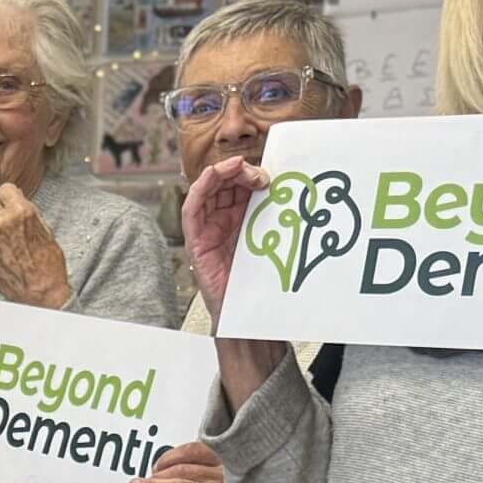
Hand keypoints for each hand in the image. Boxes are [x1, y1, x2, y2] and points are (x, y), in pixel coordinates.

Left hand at [0, 182, 70, 309]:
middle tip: (13, 232)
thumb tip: (17, 202)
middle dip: (2, 217)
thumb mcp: (45, 229)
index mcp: (21, 212)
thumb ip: (27, 212)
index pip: (4, 189)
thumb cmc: (48, 265)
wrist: (40, 293)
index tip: (10, 203)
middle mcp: (2, 222)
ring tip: (10, 249)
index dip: (9, 198)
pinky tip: (3, 258)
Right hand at [182, 156, 266, 324]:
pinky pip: (191, 211)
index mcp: (240, 220)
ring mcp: (208, 231)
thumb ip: (276, 215)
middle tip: (257, 173)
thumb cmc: (260, 280)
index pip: (238, 187)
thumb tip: (292, 189)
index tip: (266, 172)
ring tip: (238, 168)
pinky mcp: (196, 243)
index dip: (249, 174)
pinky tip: (211, 176)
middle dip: (237, 172)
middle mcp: (222, 223)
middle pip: (222, 185)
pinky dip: (198, 190)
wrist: (246, 313)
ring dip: (220, 174)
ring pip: (206, 191)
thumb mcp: (274, 239)